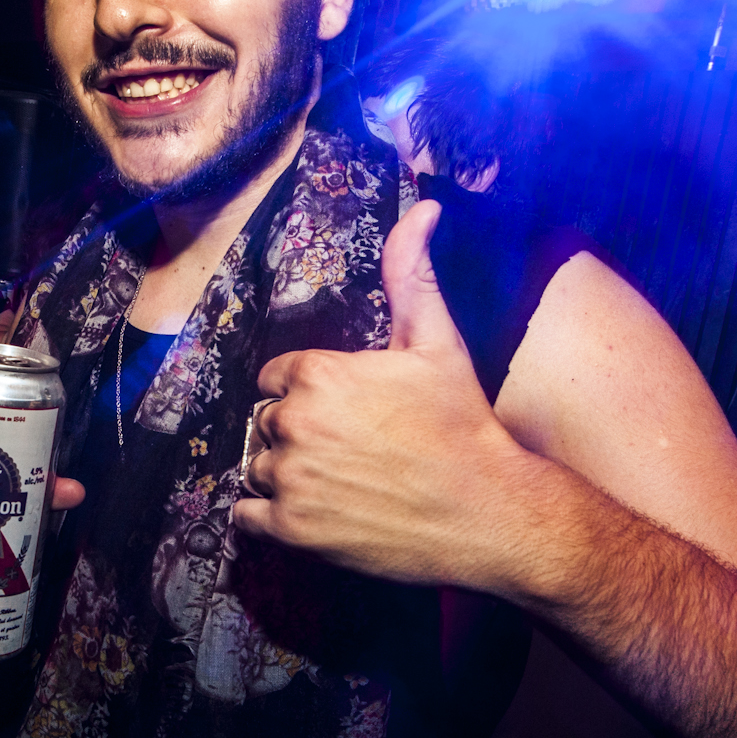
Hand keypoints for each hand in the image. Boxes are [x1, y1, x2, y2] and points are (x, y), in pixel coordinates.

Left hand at [235, 200, 547, 591]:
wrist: (490, 512)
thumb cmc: (463, 425)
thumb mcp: (438, 341)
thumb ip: (412, 274)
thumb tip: (423, 208)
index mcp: (317, 373)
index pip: (277, 378)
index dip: (307, 394)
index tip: (345, 413)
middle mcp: (294, 421)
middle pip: (266, 422)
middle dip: (297, 433)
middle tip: (349, 451)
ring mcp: (291, 477)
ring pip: (257, 466)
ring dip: (284, 474)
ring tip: (337, 482)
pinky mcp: (292, 528)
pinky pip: (246, 516)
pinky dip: (267, 516)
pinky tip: (309, 511)